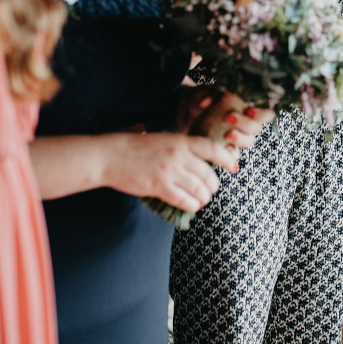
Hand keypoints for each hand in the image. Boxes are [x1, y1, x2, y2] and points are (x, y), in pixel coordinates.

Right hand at [102, 132, 237, 211]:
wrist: (108, 156)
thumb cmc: (131, 146)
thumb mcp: (159, 137)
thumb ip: (177, 146)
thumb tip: (195, 158)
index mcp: (179, 140)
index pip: (212, 148)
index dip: (226, 158)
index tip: (234, 166)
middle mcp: (178, 155)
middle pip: (208, 173)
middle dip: (213, 184)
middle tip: (212, 189)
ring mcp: (169, 172)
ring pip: (199, 189)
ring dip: (204, 196)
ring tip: (203, 199)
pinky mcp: (159, 187)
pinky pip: (184, 199)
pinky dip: (192, 204)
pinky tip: (193, 206)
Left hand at [188, 90, 272, 151]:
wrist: (183, 113)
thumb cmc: (197, 100)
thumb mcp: (199, 93)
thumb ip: (203, 94)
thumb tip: (206, 101)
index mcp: (245, 107)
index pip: (265, 113)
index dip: (262, 114)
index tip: (248, 110)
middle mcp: (245, 123)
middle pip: (256, 128)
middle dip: (245, 124)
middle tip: (229, 118)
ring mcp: (236, 137)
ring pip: (248, 142)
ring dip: (240, 139)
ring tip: (227, 134)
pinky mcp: (225, 148)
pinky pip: (233, 155)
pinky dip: (230, 154)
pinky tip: (223, 150)